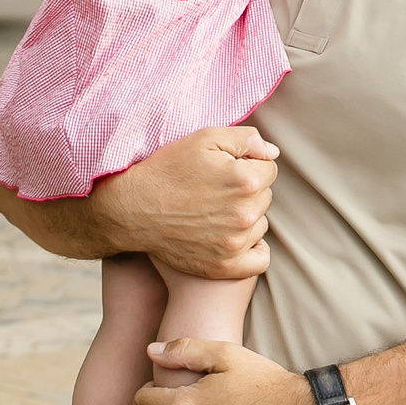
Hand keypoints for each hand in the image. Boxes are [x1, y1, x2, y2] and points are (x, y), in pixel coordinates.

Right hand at [93, 127, 277, 278]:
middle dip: (247, 190)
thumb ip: (246, 139)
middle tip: (215, 190)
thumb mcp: (204, 138)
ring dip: (246, 217)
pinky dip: (252, 249)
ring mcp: (236, 243)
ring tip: (214, 212)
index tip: (223, 170)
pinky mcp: (225, 266)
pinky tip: (233, 237)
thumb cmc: (167, 170)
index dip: (247, 165)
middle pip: (265, 196)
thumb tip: (273, 153)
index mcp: (246, 180)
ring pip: (260, 224)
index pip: (270, 169)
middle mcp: (245, 214)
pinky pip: (260, 260)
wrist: (132, 209)